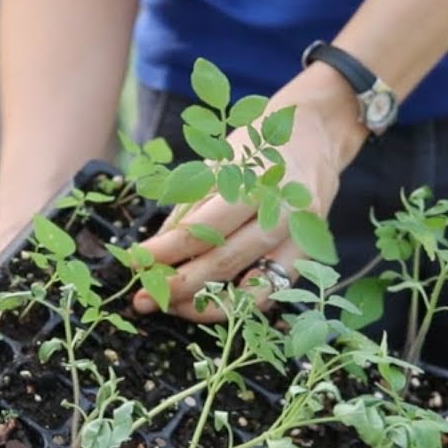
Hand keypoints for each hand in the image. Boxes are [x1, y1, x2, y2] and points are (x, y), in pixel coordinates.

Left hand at [130, 64, 365, 322]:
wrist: (314, 139)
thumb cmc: (257, 150)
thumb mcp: (218, 165)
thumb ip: (190, 208)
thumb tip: (157, 251)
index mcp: (254, 183)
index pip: (201, 229)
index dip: (163, 252)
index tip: (133, 262)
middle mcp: (280, 214)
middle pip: (223, 263)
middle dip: (178, 286)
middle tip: (144, 300)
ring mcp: (298, 239)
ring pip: (251, 290)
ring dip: (207, 306)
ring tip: (176, 308)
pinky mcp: (307, 258)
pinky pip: (270, 294)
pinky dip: (239, 305)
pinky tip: (209, 304)